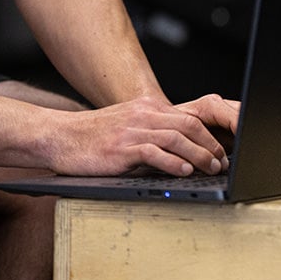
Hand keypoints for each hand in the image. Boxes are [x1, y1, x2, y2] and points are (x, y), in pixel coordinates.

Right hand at [48, 96, 237, 176]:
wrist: (59, 136)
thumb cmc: (95, 136)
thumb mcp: (129, 126)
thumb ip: (154, 133)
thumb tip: (184, 152)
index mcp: (148, 108)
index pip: (189, 118)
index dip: (210, 135)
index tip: (221, 152)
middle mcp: (143, 115)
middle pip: (188, 126)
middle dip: (210, 145)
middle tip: (221, 162)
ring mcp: (132, 131)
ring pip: (176, 138)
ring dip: (198, 155)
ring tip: (210, 168)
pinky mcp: (120, 148)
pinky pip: (153, 153)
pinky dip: (172, 162)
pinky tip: (184, 171)